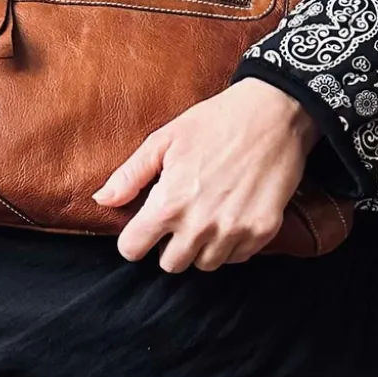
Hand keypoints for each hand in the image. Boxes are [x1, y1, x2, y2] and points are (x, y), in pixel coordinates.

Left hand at [92, 79, 323, 271]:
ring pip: (204, 264)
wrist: (275, 112)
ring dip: (201, 247)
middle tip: (181, 218)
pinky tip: (231, 216)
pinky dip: (231, 244)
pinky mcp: (262, 231)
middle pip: (170, 264)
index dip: (135, 239)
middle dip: (169, 245)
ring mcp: (233, 231)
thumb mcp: (164, 140)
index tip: (145, 227)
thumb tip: (102, 200)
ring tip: (207, 216)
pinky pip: (236, 257)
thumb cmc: (215, 122)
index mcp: (169, 204)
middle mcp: (200, 225)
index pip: (133, 250)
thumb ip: (130, 175)